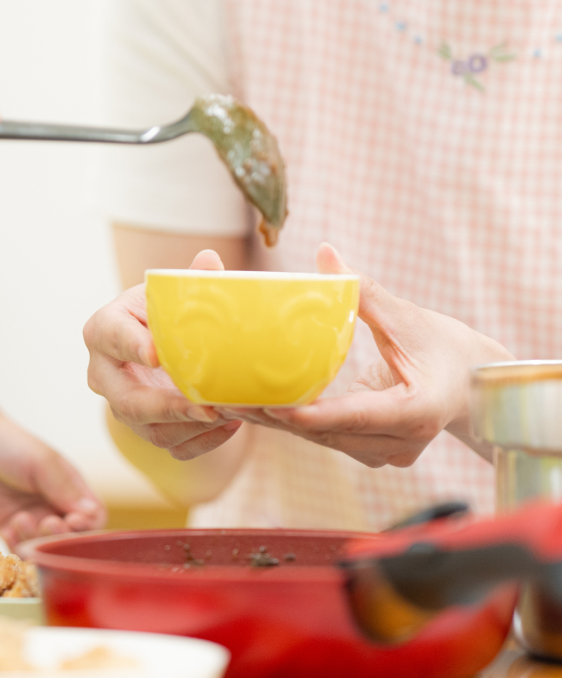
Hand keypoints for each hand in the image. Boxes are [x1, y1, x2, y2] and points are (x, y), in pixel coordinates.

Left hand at [0, 415, 105, 548]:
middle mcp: (54, 507)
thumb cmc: (13, 446)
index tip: (73, 520)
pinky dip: (16, 545)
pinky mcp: (8, 530)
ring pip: (44, 548)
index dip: (88, 526)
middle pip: (70, 539)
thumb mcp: (43, 463)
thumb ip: (65, 489)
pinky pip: (18, 550)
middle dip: (60, 537)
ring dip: (36, 540)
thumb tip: (92, 515)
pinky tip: (8, 528)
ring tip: (21, 520)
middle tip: (47, 522)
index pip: (92, 517)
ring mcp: (32, 520)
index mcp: (70, 488)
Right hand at [84, 250, 242, 460]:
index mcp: (102, 330)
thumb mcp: (167, 293)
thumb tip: (211, 261)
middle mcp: (103, 375)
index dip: (132, 345)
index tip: (156, 353)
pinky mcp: (145, 432)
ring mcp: (122, 409)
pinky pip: (174, 449)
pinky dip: (205, 441)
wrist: (155, 344)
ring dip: (193, 427)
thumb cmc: (159, 312)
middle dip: (168, 406)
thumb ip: (190, 280)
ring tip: (231, 414)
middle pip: (129, 400)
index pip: (112, 337)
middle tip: (205, 406)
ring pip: (152, 431)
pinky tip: (232, 424)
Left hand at [220, 244, 513, 467]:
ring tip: (229, 403)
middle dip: (278, 417)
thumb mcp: (407, 316)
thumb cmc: (444, 345)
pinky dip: (295, 423)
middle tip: (229, 398)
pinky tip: (256, 407)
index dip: (312, 414)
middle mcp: (400, 442)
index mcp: (416, 411)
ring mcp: (388, 453)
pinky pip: (327, 438)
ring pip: (323, 440)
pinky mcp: (374, 452)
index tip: (272, 406)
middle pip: (329, 432)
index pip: (355, 416)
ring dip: (279, 423)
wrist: (475, 384)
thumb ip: (365, 291)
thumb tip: (325, 252)